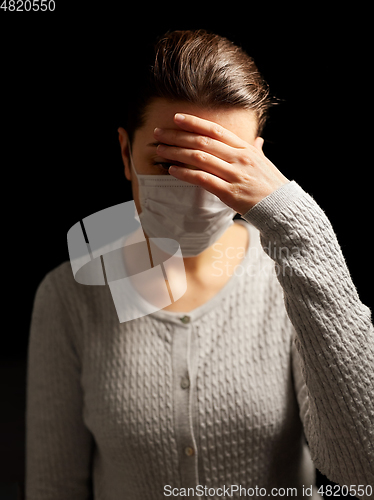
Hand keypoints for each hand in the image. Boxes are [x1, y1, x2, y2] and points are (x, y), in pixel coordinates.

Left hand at [153, 113, 288, 214]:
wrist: (282, 207)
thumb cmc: (271, 185)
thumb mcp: (264, 164)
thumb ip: (256, 151)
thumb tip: (257, 142)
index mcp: (245, 148)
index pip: (215, 130)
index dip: (194, 123)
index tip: (177, 118)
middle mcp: (238, 158)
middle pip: (202, 142)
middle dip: (177, 136)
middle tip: (159, 133)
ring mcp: (234, 175)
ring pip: (199, 158)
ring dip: (176, 153)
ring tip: (161, 150)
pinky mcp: (229, 192)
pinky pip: (202, 179)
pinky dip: (185, 173)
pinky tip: (172, 170)